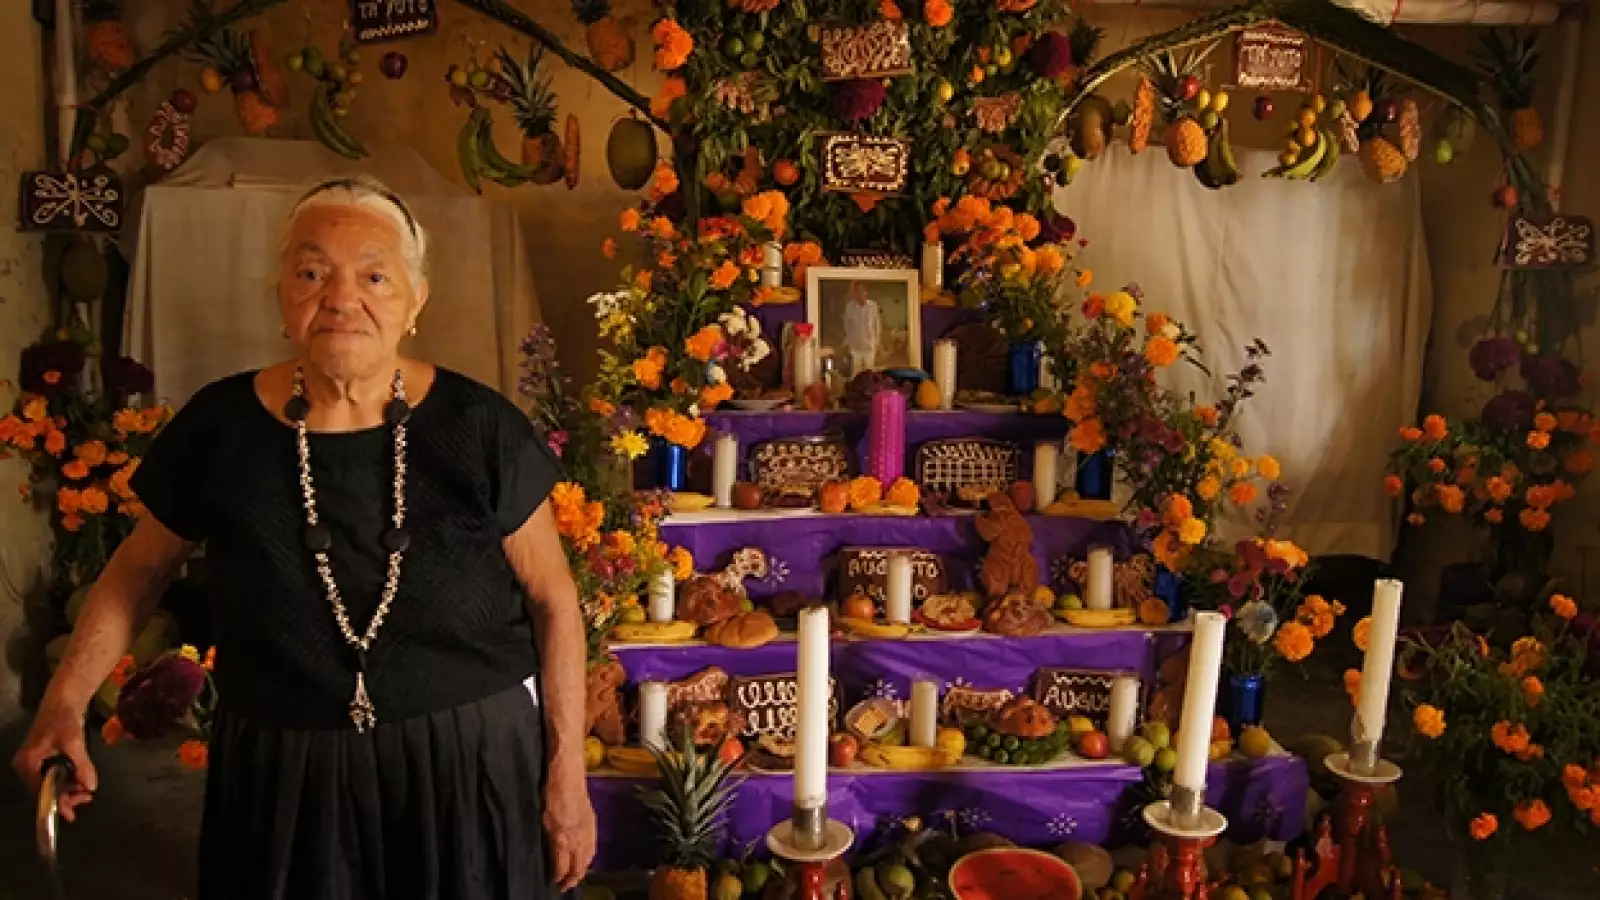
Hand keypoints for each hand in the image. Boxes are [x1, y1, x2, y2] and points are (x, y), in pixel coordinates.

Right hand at [12, 702, 98, 821]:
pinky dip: (67, 780)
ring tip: (86, 792)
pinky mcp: (43, 759)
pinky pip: (53, 776)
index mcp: (27, 763)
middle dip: (66, 796)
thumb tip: (91, 786)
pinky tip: (80, 782)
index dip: (57, 803)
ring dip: (68, 789)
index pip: (41, 791)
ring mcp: (34, 763)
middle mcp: (26, 766)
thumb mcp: (74, 742)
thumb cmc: (64, 719)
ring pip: (50, 784)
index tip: (71, 814)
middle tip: (86, 798)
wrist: (63, 700)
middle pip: (44, 790)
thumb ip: (82, 765)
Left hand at [543, 763, 596, 891]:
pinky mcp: (593, 823)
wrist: (568, 776)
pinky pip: (593, 846)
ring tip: (576, 877)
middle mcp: (577, 839)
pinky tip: (586, 858)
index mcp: (563, 839)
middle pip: (578, 867)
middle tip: (565, 887)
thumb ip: (550, 840)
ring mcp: (587, 831)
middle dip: (572, 879)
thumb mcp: (544, 820)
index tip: (553, 883)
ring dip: (582, 870)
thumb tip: (553, 853)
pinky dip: (589, 857)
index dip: (558, 878)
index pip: (562, 867)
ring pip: (588, 858)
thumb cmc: (551, 794)